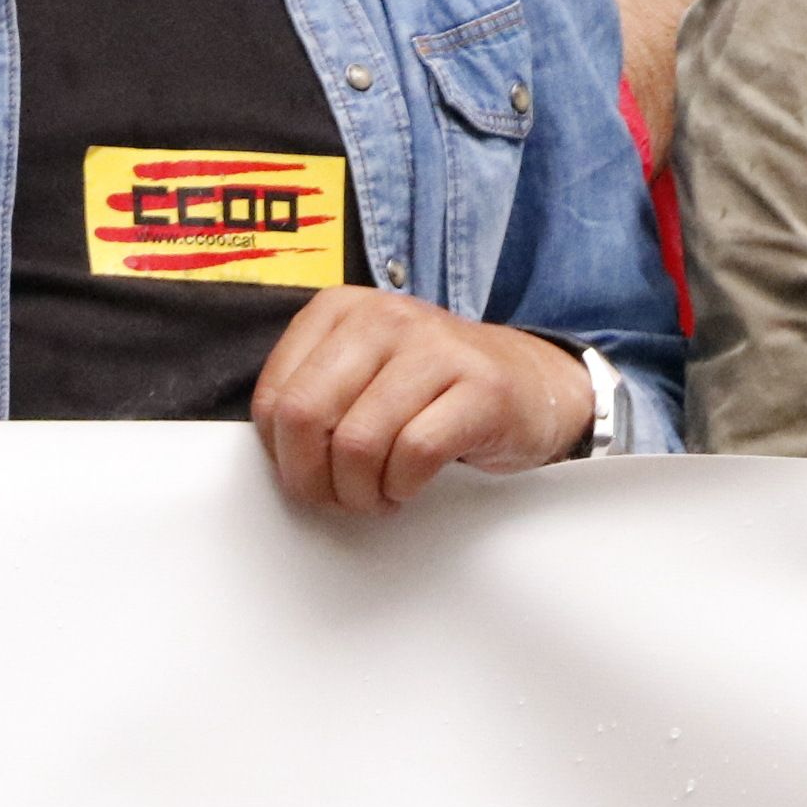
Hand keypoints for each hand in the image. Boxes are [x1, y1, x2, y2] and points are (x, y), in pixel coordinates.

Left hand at [253, 290, 593, 513]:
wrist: (533, 384)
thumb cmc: (435, 389)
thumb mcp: (362, 371)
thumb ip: (313, 396)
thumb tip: (273, 453)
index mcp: (342, 309)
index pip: (274, 396)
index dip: (282, 454)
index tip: (309, 471)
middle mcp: (385, 317)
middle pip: (306, 417)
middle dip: (313, 478)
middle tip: (337, 496)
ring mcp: (436, 347)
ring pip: (358, 443)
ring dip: (362, 492)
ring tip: (379, 493)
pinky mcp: (479, 387)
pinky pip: (414, 454)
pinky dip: (404, 486)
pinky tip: (411, 483)